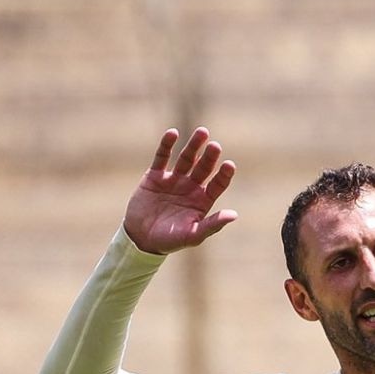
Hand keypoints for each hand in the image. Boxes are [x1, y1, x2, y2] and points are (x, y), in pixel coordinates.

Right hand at [122, 127, 237, 253]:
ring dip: (194, 146)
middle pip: (204, 167)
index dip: (224, 174)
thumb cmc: (170, 241)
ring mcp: (173, 180)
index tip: (229, 165)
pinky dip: (167, 145)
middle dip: (210, 157)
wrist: (141, 239)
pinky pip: (162, 157)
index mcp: (203, 200)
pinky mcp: (155, 176)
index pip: (218, 184)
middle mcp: (191, 187)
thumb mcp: (193, 235)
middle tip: (215, 146)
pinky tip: (173, 133)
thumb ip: (212, 225)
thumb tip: (234, 215)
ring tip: (202, 132)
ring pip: (186, 158)